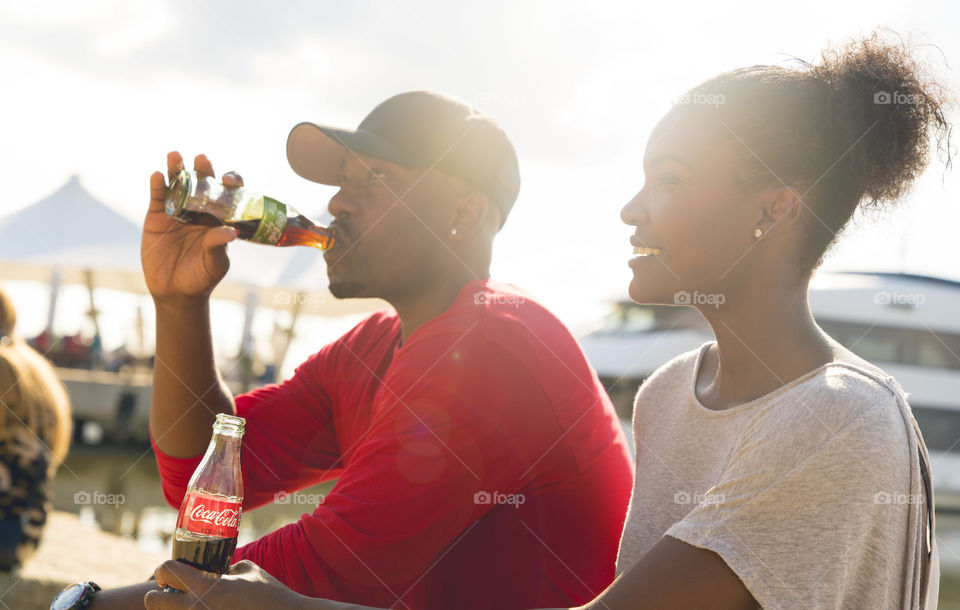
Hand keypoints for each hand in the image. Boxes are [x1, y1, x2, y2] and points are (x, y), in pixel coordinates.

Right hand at [141, 152, 241, 301]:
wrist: (175, 291)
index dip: (230, 183)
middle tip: (202, 158)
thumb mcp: (214, 264)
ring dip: (177, 169)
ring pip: (178, 185)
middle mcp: (200, 210)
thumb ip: (218, 247)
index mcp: (219, 218)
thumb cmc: (202, 277)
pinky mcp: (157, 217)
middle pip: (203, 184)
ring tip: (174, 155)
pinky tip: (157, 175)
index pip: (228, 195)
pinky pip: (158, 198)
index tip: (228, 179)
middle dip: (203, 170)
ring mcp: (178, 211)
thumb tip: (230, 232)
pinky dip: (157, 186)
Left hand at [143, 559, 306, 608]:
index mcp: (207, 587)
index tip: (169, 572)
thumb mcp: (250, 572)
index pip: (166, 571)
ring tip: (190, 605)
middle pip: (153, 602)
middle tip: (170, 592)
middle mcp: (197, 609)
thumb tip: (219, 571)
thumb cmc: (271, 595)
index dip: (164, 568)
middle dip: (157, 595)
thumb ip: (228, 569)